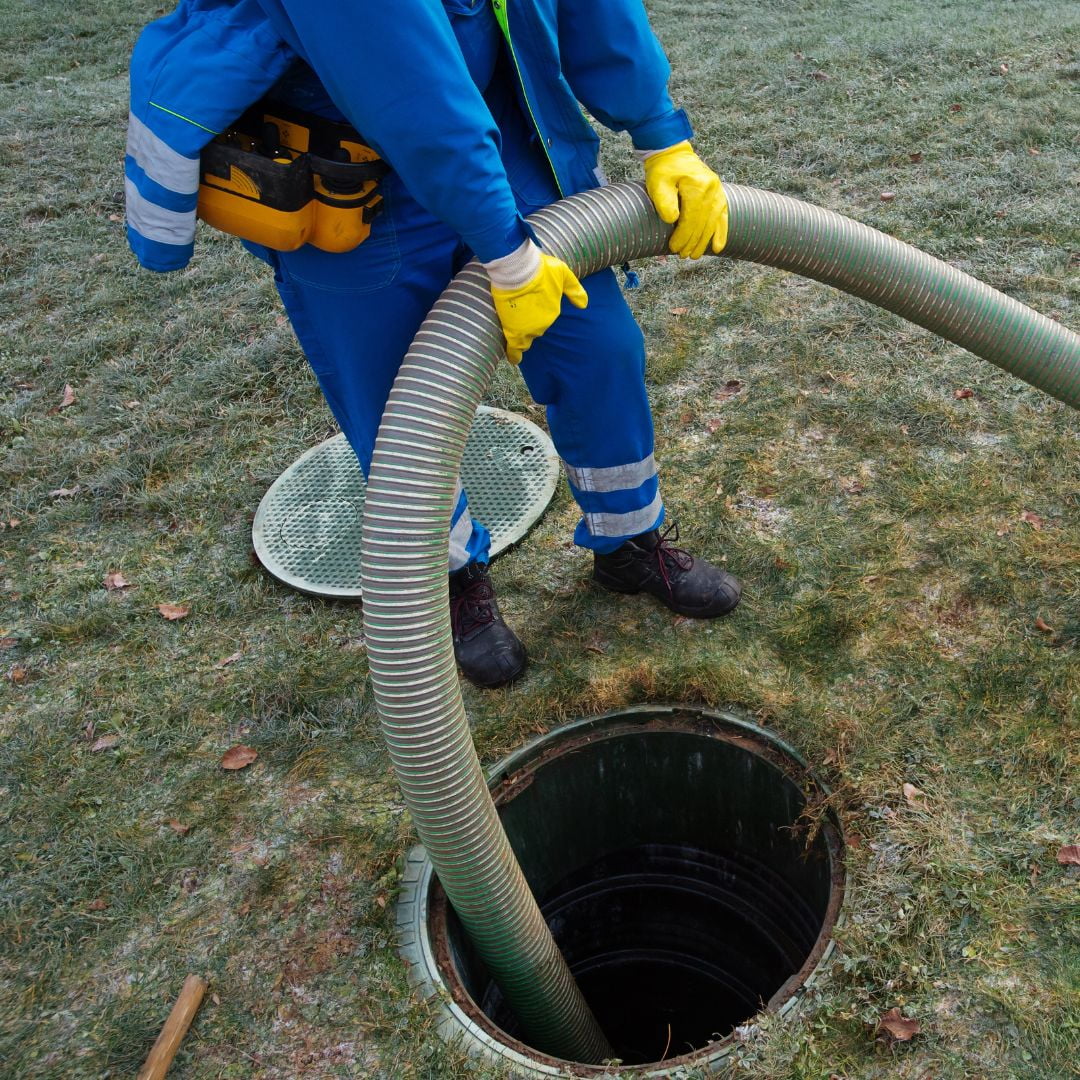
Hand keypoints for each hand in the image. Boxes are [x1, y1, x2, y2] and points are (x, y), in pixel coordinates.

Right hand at [489, 249, 587, 364]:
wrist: (519, 269)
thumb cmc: (540, 269)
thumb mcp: (563, 273)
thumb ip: (574, 289)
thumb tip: (584, 305)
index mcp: (553, 311)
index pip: (545, 317)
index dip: (538, 311)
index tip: (533, 304)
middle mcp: (543, 323)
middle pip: (535, 327)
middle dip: (529, 319)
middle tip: (520, 308)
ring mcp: (528, 328)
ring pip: (526, 337)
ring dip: (521, 333)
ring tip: (515, 328)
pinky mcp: (513, 329)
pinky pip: (515, 348)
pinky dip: (514, 355)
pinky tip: (514, 360)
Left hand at [643, 141, 728, 258]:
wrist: (673, 154)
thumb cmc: (663, 170)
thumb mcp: (658, 184)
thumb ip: (665, 202)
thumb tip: (673, 221)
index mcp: (697, 186)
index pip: (691, 219)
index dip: (683, 236)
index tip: (674, 248)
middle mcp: (712, 189)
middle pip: (703, 223)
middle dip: (692, 242)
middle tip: (682, 255)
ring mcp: (717, 191)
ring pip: (713, 223)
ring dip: (704, 241)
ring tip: (694, 255)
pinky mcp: (718, 194)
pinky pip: (722, 216)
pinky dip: (720, 233)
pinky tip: (718, 247)